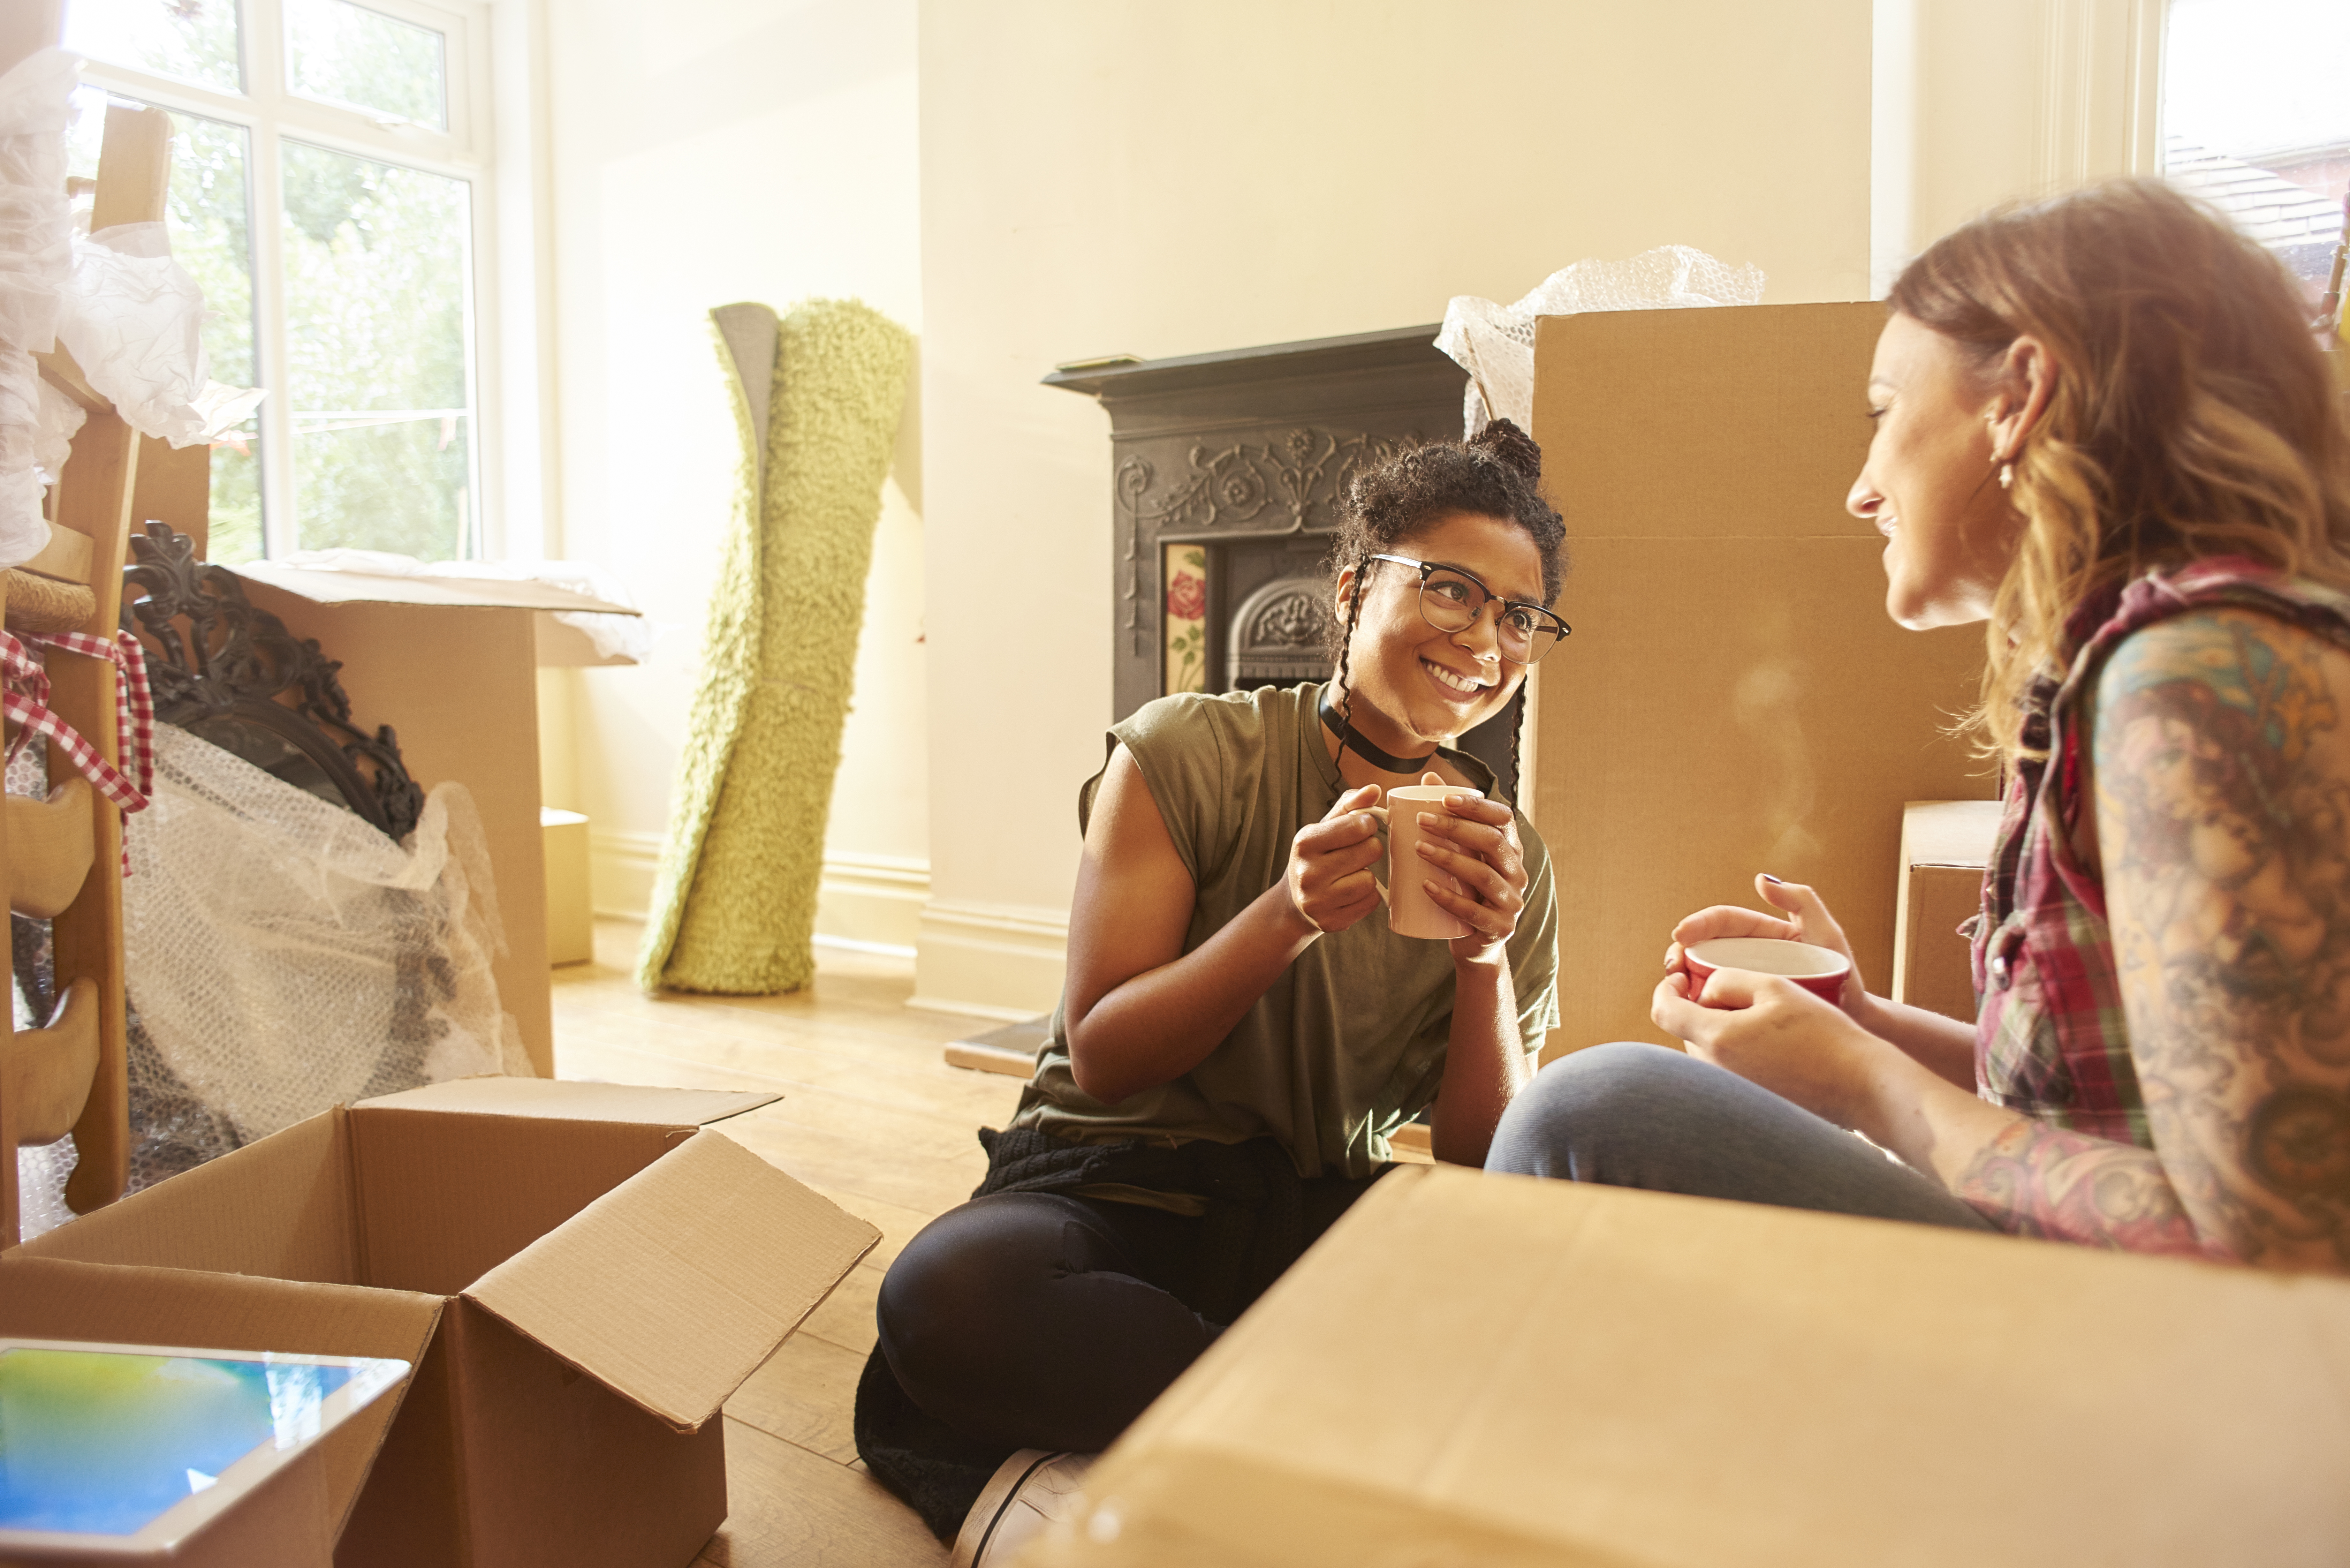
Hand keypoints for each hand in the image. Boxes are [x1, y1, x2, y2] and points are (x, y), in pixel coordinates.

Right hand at [1286, 784, 1385, 935]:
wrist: (1293, 902)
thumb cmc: (1315, 857)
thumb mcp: (1324, 827)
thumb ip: (1350, 805)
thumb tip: (1375, 789)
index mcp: (1305, 843)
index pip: (1358, 825)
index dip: (1367, 825)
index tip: (1360, 829)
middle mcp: (1308, 873)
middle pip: (1370, 851)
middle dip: (1369, 849)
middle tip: (1355, 853)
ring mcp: (1318, 901)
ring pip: (1370, 880)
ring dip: (1366, 875)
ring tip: (1350, 874)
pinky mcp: (1331, 923)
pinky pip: (1370, 903)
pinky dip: (1367, 897)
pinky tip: (1350, 893)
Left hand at [1402, 771, 1529, 965]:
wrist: (1476, 943)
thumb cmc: (1465, 890)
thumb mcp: (1460, 854)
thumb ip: (1450, 819)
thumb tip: (1428, 779)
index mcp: (1510, 849)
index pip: (1503, 818)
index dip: (1477, 806)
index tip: (1444, 798)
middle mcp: (1517, 872)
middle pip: (1491, 842)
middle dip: (1456, 828)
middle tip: (1422, 820)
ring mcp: (1511, 901)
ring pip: (1483, 874)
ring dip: (1449, 859)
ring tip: (1418, 848)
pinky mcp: (1499, 927)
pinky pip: (1474, 911)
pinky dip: (1448, 898)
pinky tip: (1426, 886)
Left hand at [1651, 966, 1880, 1126]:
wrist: (1858, 1085)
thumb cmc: (1821, 1032)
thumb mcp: (1773, 987)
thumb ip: (1726, 981)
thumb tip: (1703, 991)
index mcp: (1716, 1039)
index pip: (1663, 1010)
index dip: (1666, 986)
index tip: (1679, 972)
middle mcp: (1713, 1071)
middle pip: (1685, 1029)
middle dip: (1696, 1004)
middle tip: (1726, 987)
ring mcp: (1728, 1091)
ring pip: (1705, 1048)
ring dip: (1717, 1027)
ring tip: (1755, 1013)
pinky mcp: (1745, 1102)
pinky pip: (1724, 1068)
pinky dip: (1734, 1048)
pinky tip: (1767, 1041)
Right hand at [1665, 872, 1868, 1017]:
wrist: (1851, 1018)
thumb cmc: (1842, 974)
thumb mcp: (1826, 932)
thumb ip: (1801, 900)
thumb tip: (1761, 879)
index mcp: (1761, 934)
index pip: (1722, 921)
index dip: (1698, 924)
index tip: (1681, 935)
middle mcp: (1747, 955)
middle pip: (1703, 948)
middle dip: (1680, 953)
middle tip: (1672, 967)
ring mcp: (1743, 981)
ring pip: (1702, 976)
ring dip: (1682, 980)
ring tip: (1675, 989)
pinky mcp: (1741, 1006)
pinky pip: (1712, 1001)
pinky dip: (1696, 1004)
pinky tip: (1690, 1011)